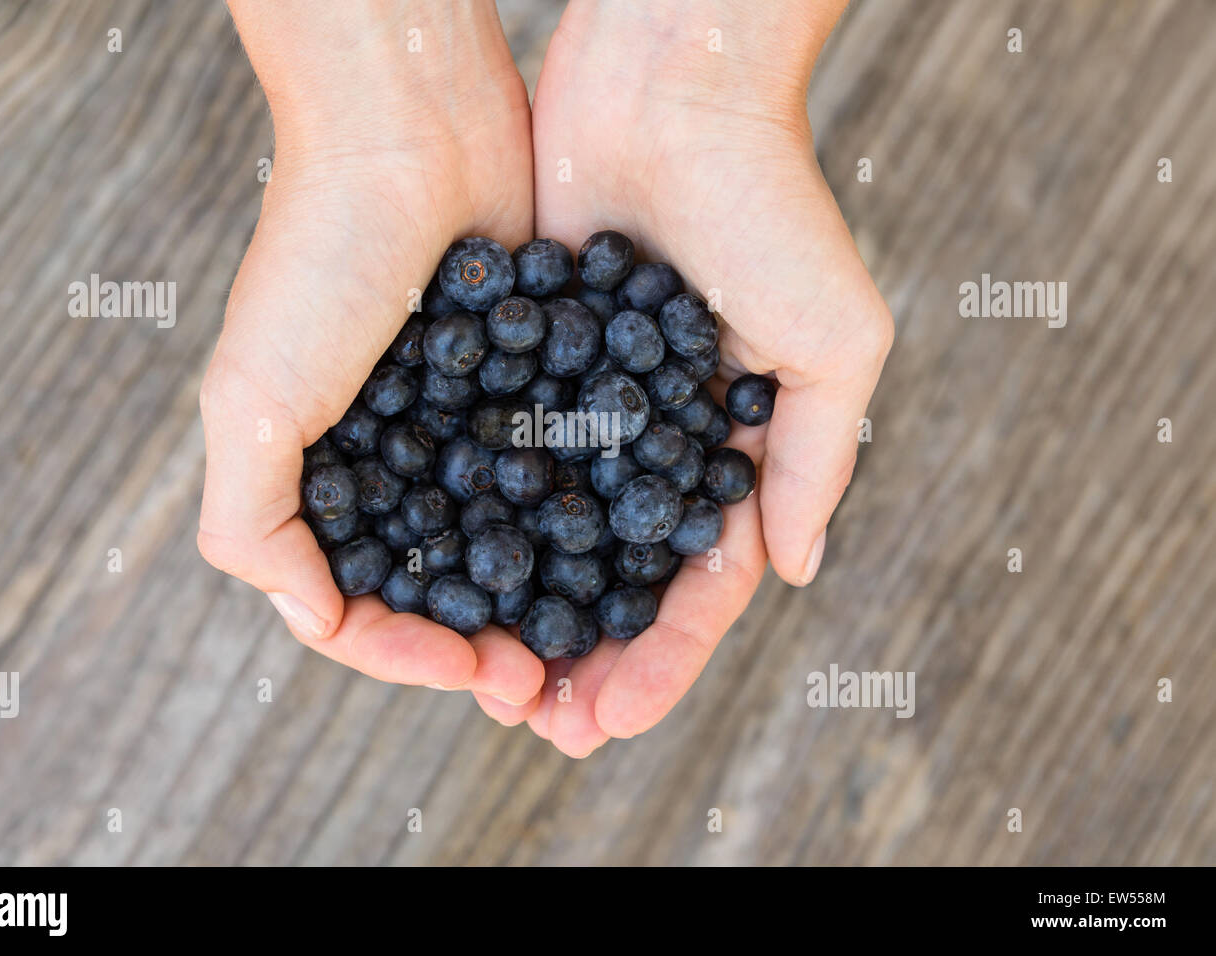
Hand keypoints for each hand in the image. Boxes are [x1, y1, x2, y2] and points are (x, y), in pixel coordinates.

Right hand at [198, 1, 543, 704]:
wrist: (414, 129)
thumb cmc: (320, 256)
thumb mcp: (249, 397)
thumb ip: (249, 522)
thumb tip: (311, 620)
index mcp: (319, 480)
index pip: (358, 608)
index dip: (408, 655)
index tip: (472, 670)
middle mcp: (390, 463)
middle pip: (440, 590)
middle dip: (487, 648)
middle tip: (544, 684)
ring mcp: (461, 427)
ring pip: (507, 546)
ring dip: (544, 604)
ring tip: (591, 643)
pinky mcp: (527, 386)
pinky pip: (555, 474)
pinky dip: (582, 523)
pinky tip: (624, 555)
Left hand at [483, 0, 892, 754]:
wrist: (667, 84)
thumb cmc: (768, 202)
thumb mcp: (831, 336)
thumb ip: (814, 456)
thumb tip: (791, 571)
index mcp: (732, 445)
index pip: (699, 583)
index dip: (661, 657)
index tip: (614, 719)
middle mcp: (653, 438)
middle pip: (617, 578)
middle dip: (587, 658)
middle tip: (543, 730)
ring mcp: (584, 405)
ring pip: (550, 536)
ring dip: (525, 615)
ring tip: (490, 685)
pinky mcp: (519, 360)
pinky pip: (496, 458)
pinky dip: (475, 525)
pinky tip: (440, 580)